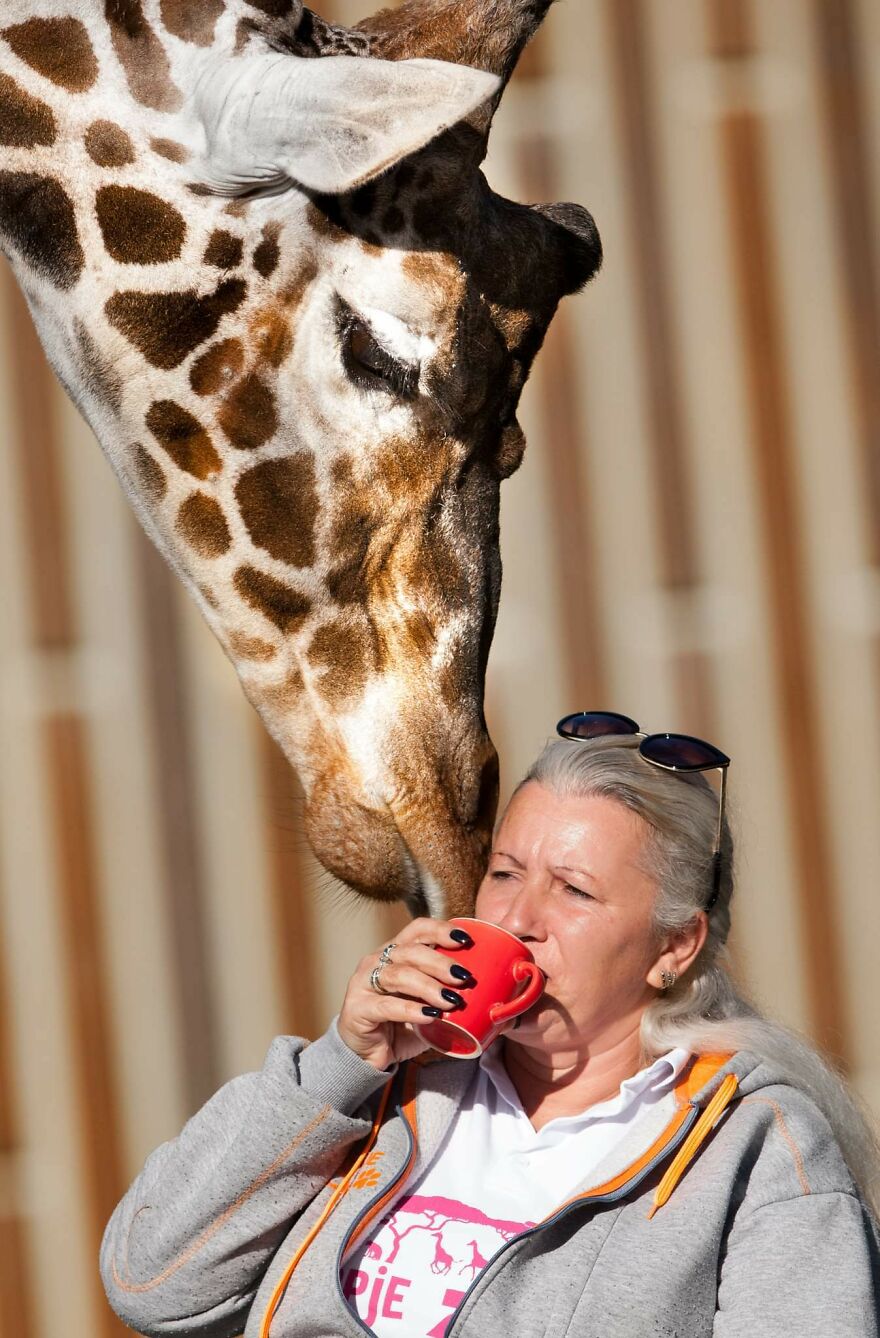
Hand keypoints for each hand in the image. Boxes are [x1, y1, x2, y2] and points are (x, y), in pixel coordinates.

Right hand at [337, 918, 476, 1070]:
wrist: (367, 1055)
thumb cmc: (402, 1025)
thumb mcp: (428, 1005)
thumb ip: (448, 994)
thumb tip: (493, 996)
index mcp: (394, 952)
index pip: (417, 929)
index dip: (440, 930)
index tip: (466, 940)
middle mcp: (376, 961)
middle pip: (410, 951)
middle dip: (440, 962)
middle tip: (464, 976)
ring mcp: (363, 983)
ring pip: (398, 975)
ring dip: (428, 986)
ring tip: (452, 1000)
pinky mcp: (357, 1008)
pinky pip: (386, 1006)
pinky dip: (411, 1010)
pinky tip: (430, 1016)